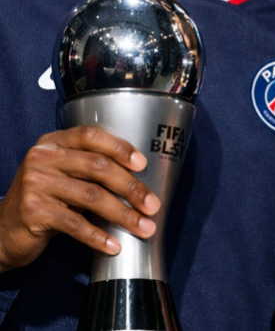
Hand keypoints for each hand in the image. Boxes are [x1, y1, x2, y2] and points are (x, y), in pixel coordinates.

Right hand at [0, 126, 160, 271]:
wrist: (4, 231)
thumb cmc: (47, 199)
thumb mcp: (65, 174)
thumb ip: (91, 167)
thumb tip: (139, 178)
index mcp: (55, 142)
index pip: (92, 136)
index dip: (120, 148)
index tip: (142, 164)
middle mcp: (43, 157)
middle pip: (98, 167)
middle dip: (131, 187)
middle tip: (152, 205)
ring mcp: (36, 183)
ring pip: (91, 196)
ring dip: (123, 214)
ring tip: (144, 227)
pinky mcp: (33, 212)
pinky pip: (75, 224)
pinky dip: (98, 236)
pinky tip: (114, 245)